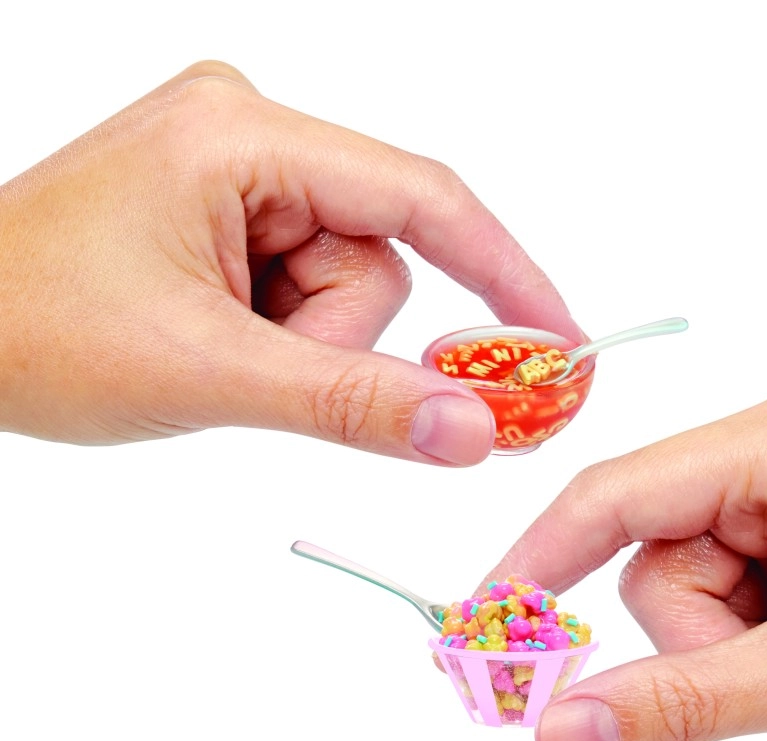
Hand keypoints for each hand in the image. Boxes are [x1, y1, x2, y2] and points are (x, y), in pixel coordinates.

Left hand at [0, 61, 581, 465]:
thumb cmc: (32, 332)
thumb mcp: (212, 373)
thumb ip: (354, 403)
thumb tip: (475, 431)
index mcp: (241, 136)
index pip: (419, 197)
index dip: (504, 273)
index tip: (560, 342)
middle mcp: (247, 129)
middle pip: (378, 252)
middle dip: (338, 335)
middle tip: (261, 371)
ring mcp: (237, 164)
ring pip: (347, 276)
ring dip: (305, 338)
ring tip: (218, 350)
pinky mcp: (230, 202)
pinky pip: (308, 278)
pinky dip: (285, 329)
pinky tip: (216, 334)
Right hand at [483, 364, 766, 740]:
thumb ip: (681, 702)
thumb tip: (559, 730)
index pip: (621, 494)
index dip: (542, 562)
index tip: (487, 625)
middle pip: (661, 544)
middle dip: (701, 628)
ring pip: (691, 560)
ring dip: (730, 627)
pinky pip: (727, 554)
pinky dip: (752, 611)